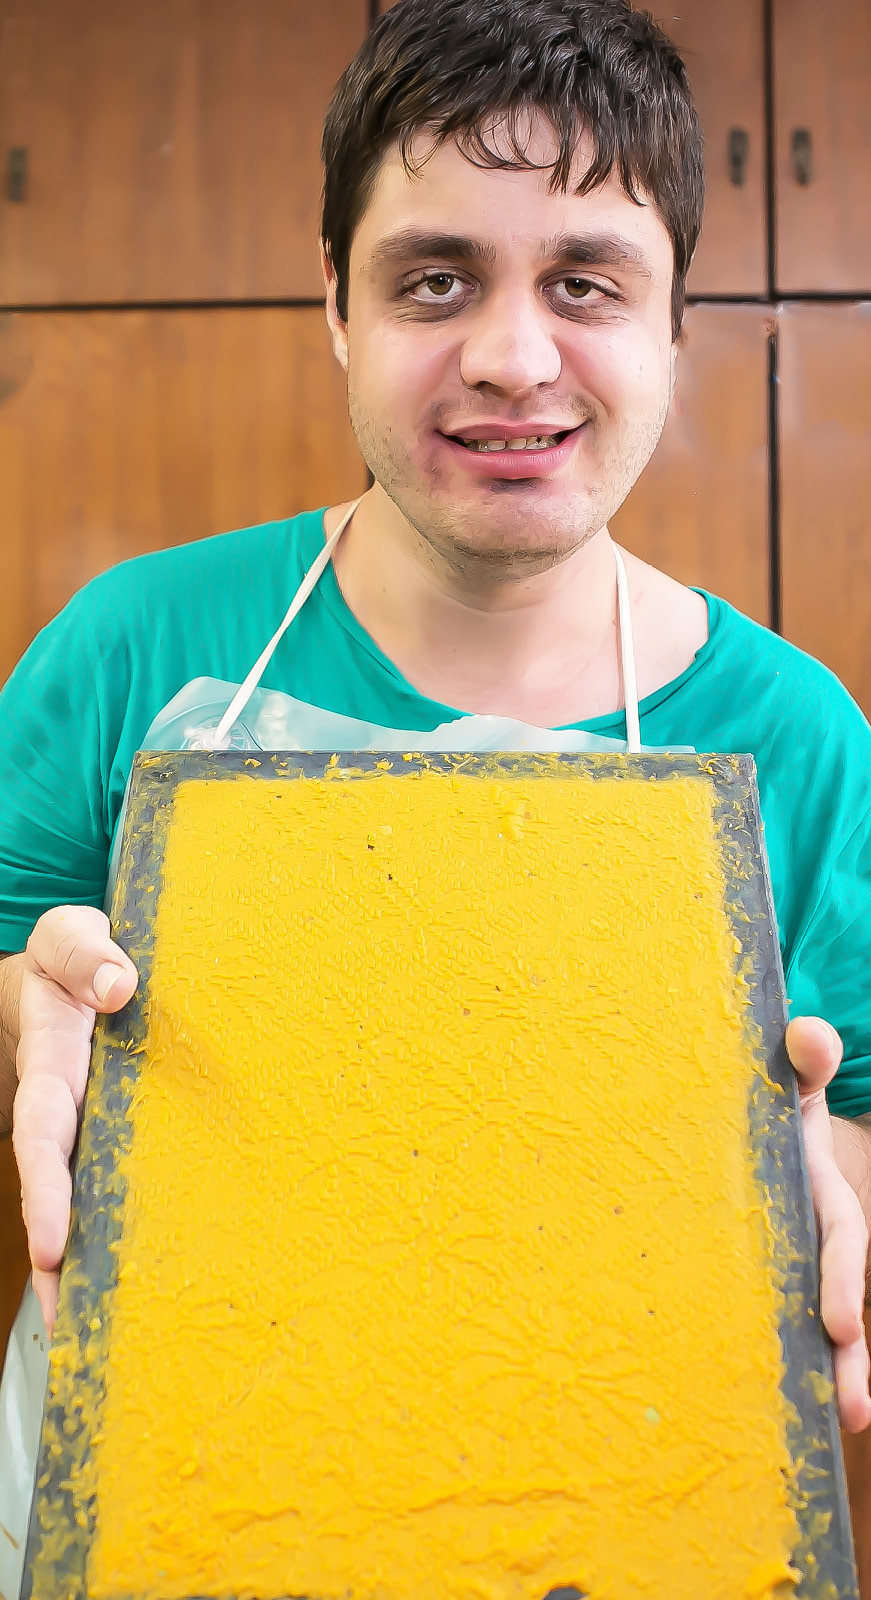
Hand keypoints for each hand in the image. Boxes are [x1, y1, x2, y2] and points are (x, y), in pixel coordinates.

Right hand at [12, 906, 137, 1333]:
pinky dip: (120, 1227)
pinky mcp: (115, 1135)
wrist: (73, 970)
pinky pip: (118, 1183)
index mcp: (49, 1069)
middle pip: (57, 1190)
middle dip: (57, 1253)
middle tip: (69, 1314)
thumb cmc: (73, 956)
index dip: (46, 1193)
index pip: (41, 1138)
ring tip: (98, 1328)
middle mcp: (63, 1110)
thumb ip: (86, 952)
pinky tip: (142, 1275)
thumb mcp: (70, 936)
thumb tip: (120, 984)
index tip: (49, 1245)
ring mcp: (88, 1127)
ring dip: (86, 1259)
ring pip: (85, 1199)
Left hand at [786, 1015, 870, 1431]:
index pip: (840, 1242)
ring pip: (810, 1326)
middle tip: (857, 1409)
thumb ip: (801, 1059)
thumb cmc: (774, 1105)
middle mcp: (816, 1240)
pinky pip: (773, 1325)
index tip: (837, 1323)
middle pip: (838, 1302)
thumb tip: (807, 1035)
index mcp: (823, 1194)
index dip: (841, 1282)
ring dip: (823, 1375)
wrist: (760, 1127)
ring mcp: (791, 1267)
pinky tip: (767, 1412)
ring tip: (836, 1427)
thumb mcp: (788, 1080)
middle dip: (850, 1356)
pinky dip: (778, 1363)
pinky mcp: (761, 1282)